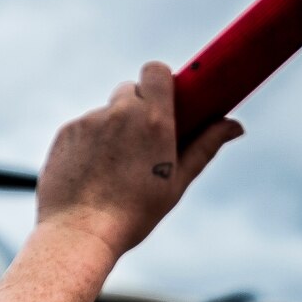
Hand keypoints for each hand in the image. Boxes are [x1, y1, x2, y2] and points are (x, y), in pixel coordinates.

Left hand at [35, 62, 242, 258]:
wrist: (80, 232)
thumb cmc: (134, 213)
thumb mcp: (176, 181)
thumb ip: (205, 146)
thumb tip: (235, 126)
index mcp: (153, 120)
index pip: (155, 70)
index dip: (159, 81)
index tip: (163, 101)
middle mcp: (120, 112)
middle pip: (130, 90)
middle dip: (136, 109)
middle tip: (140, 143)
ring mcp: (89, 120)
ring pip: (105, 114)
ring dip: (112, 130)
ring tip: (112, 171)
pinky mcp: (66, 132)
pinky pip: (82, 129)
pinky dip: (89, 145)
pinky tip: (90, 174)